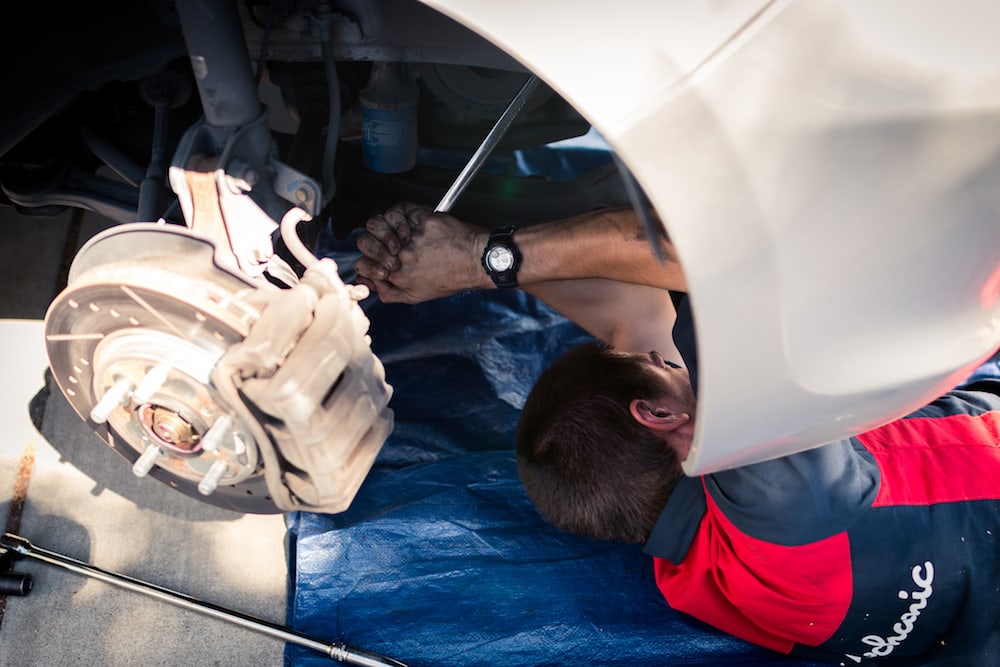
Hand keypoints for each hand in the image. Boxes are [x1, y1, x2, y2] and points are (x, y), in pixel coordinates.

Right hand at [355, 202, 489, 302]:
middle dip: (372, 241)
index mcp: (397, 275)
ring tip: (402, 234)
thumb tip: (369, 283)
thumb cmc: (452, 277)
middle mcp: (401, 255)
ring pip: (379, 221)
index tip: (379, 260)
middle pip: (364, 239)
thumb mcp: (417, 296)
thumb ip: (389, 292)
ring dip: (385, 226)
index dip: (366, 261)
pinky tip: (412, 224)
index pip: (361, 264)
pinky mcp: (423, 220)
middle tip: (390, 246)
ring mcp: (412, 236)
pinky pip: (401, 209)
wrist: (477, 261)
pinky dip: (403, 214)